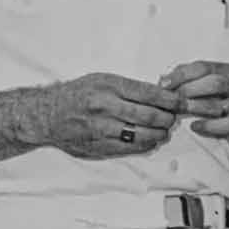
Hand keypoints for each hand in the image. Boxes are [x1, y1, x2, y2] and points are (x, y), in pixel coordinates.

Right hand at [37, 72, 180, 159]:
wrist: (47, 114)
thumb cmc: (78, 94)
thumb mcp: (102, 80)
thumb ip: (128, 87)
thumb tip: (160, 92)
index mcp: (108, 86)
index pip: (148, 93)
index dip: (170, 100)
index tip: (181, 102)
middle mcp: (105, 106)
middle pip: (149, 116)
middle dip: (167, 118)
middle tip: (173, 118)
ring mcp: (102, 128)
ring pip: (142, 134)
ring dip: (159, 134)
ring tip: (163, 131)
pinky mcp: (99, 146)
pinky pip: (130, 148)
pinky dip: (145, 145)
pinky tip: (150, 141)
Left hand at [161, 60, 228, 151]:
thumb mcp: (215, 82)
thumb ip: (190, 78)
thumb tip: (163, 80)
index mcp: (228, 71)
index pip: (203, 67)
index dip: (181, 75)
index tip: (163, 84)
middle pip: (212, 83)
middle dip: (187, 90)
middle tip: (169, 100)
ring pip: (216, 105)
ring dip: (194, 108)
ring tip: (177, 112)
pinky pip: (225, 126)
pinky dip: (207, 126)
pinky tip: (194, 126)